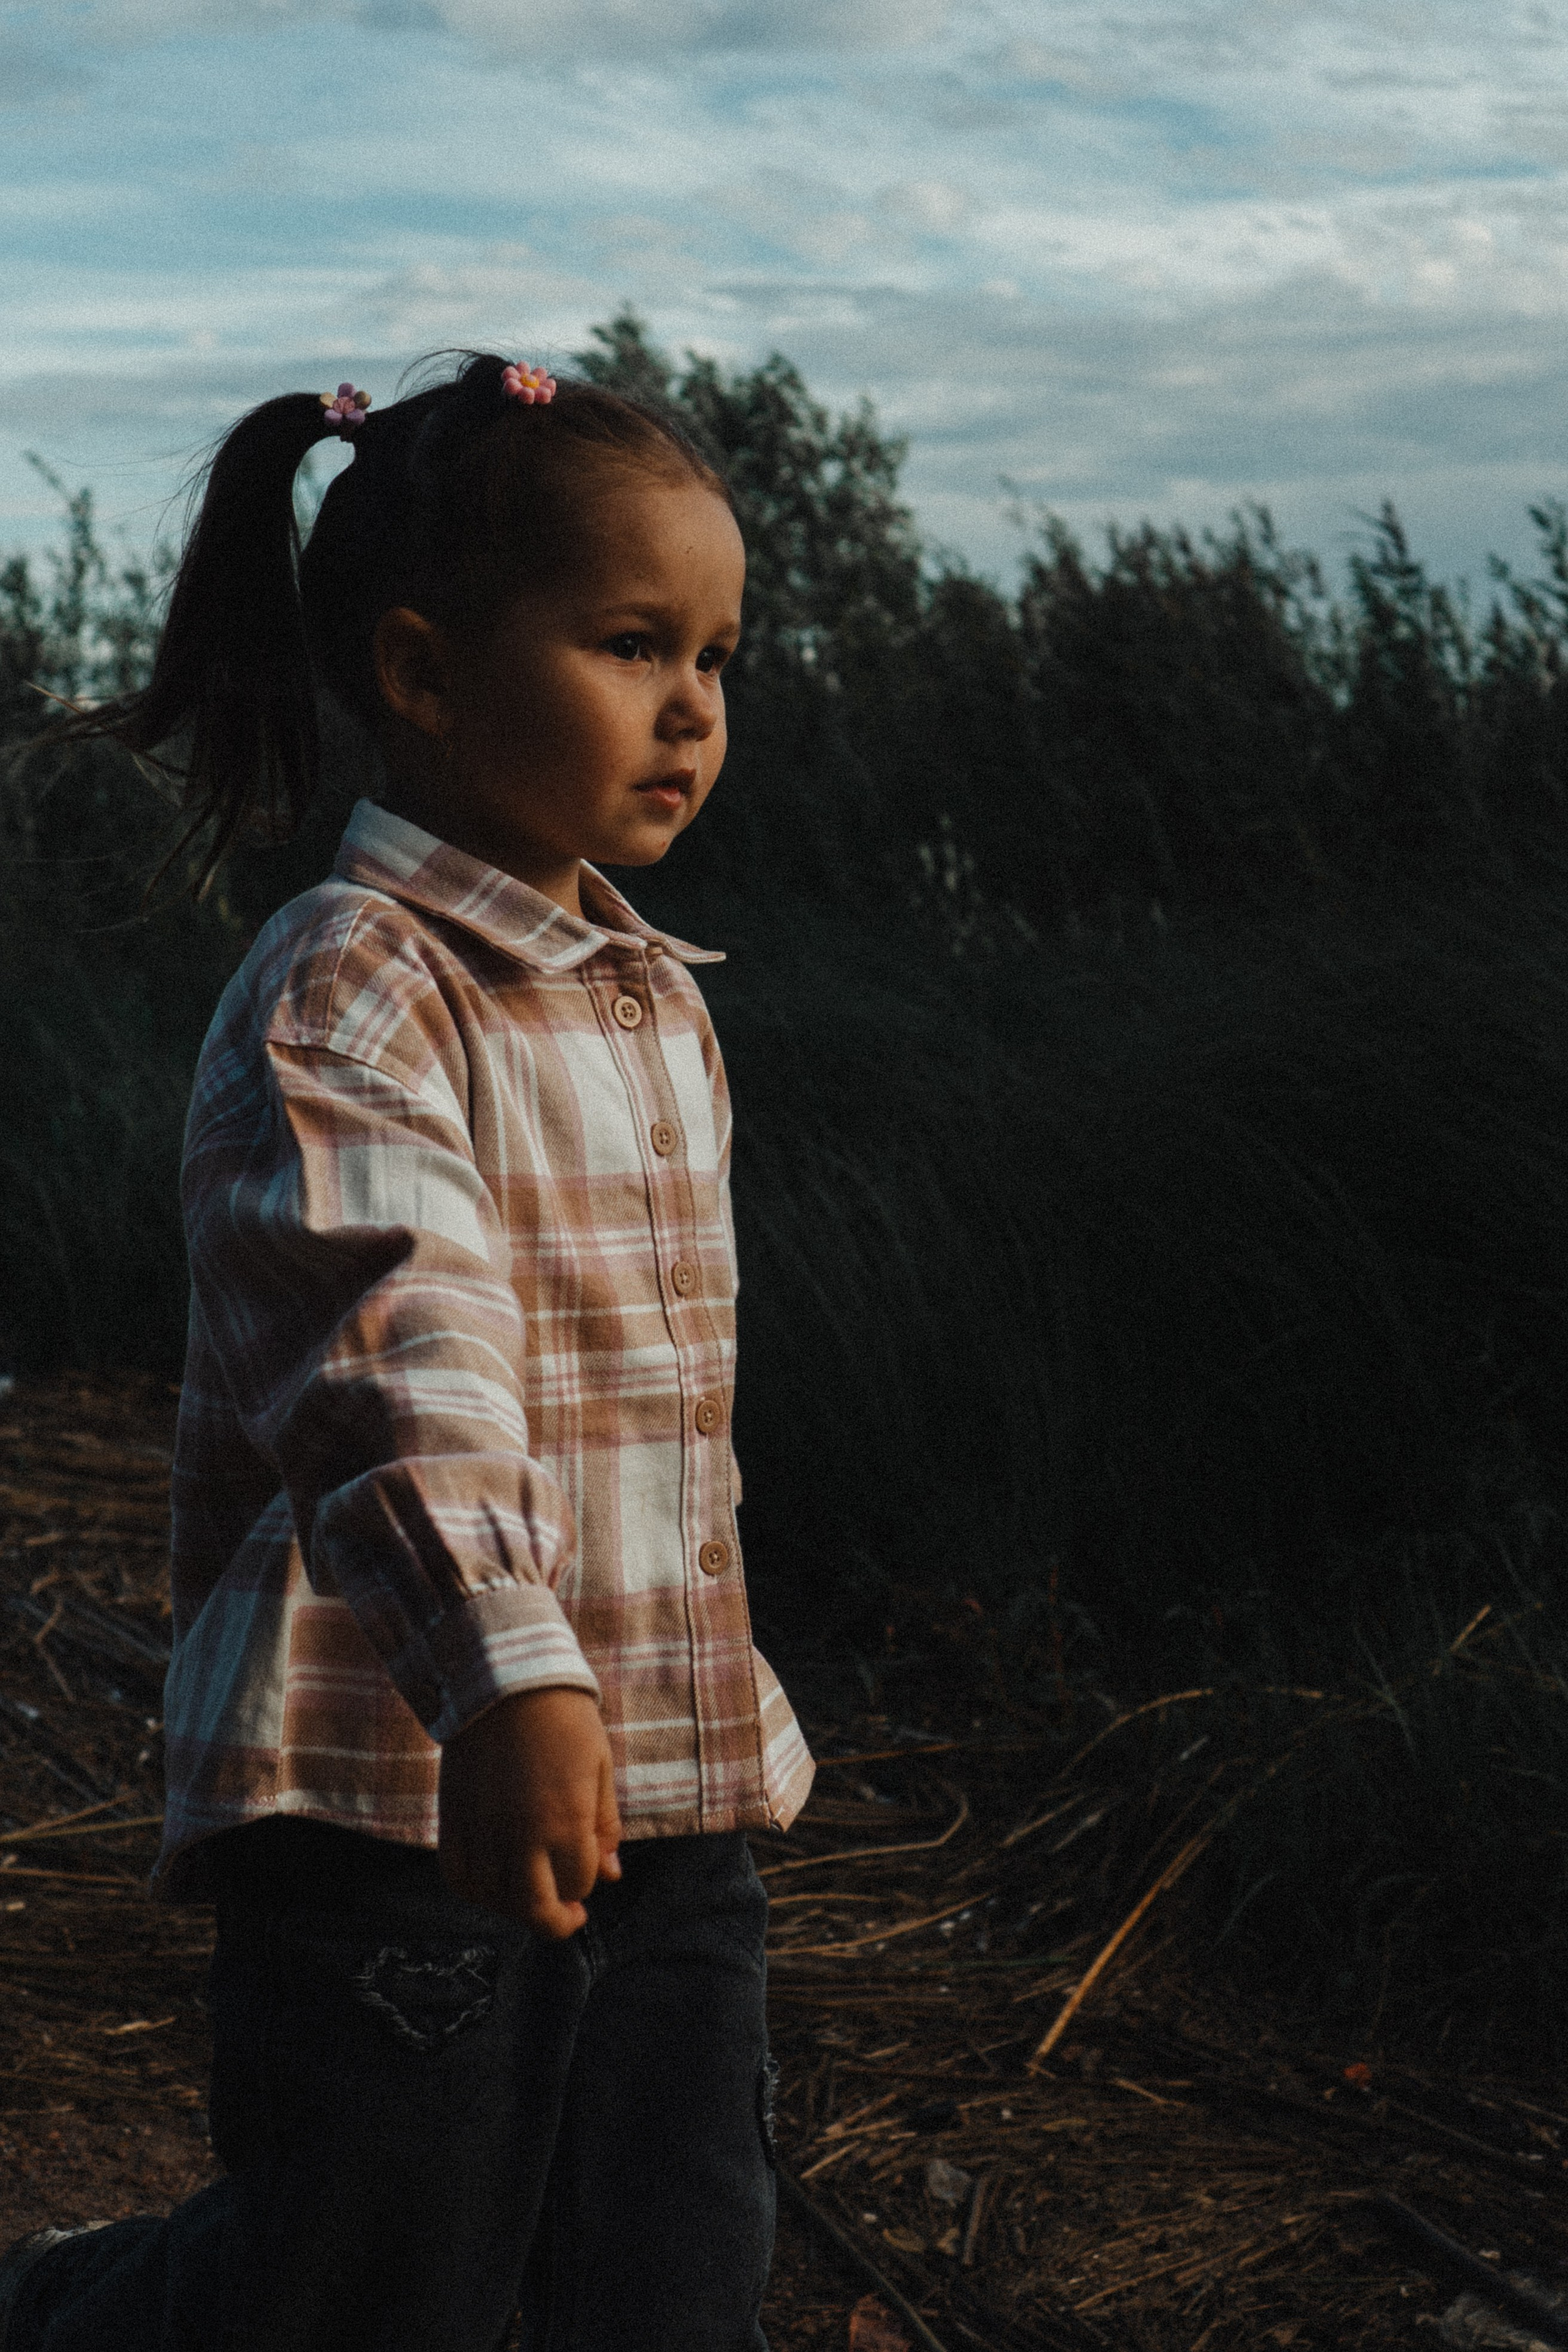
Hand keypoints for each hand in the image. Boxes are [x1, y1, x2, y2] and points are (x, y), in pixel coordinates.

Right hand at [438, 1686, 621, 1937]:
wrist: (504, 1678)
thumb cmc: (563, 1719)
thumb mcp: (599, 1767)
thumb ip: (604, 1826)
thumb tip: (611, 1875)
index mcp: (565, 1822)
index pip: (578, 1885)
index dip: (587, 1882)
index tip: (589, 1867)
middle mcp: (520, 1836)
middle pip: (534, 1911)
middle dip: (556, 1921)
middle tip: (567, 1915)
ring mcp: (482, 1830)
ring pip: (494, 1900)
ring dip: (516, 1906)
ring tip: (531, 1892)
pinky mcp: (452, 1819)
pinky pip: (457, 1876)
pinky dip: (476, 1889)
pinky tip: (493, 1882)